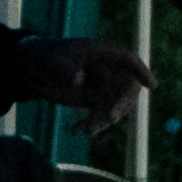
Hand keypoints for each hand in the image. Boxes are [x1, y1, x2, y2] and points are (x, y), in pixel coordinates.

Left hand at [24, 35, 150, 125]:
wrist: (30, 70)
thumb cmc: (45, 58)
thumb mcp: (52, 62)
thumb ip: (66, 69)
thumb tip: (78, 80)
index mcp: (104, 52)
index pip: (129, 59)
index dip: (141, 71)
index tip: (150, 85)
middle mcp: (110, 69)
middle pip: (128, 87)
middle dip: (122, 104)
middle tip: (111, 118)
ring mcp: (105, 86)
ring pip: (117, 105)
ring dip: (105, 119)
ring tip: (86, 129)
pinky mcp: (96, 101)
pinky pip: (103, 115)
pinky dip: (93, 124)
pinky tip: (76, 130)